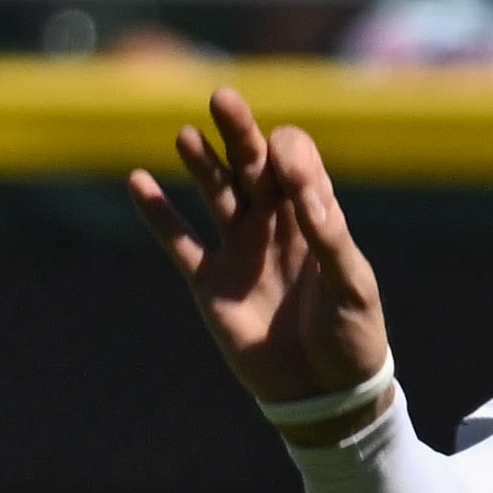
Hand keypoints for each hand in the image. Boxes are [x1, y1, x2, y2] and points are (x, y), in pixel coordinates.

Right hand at [130, 83, 393, 411]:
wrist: (324, 394)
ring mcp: (239, 250)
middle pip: (251, 164)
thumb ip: (331, 238)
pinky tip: (138, 181)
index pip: (297, 164)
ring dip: (201, 163)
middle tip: (222, 97)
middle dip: (238, 132)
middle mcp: (274, 225)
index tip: (285, 161)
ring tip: (187, 135)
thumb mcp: (353, 287)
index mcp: (316, 218)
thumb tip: (304, 190)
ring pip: (215, 192)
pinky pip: (178, 241)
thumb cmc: (352, 338)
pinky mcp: (210, 282)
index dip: (290, 154)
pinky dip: (157, 213)